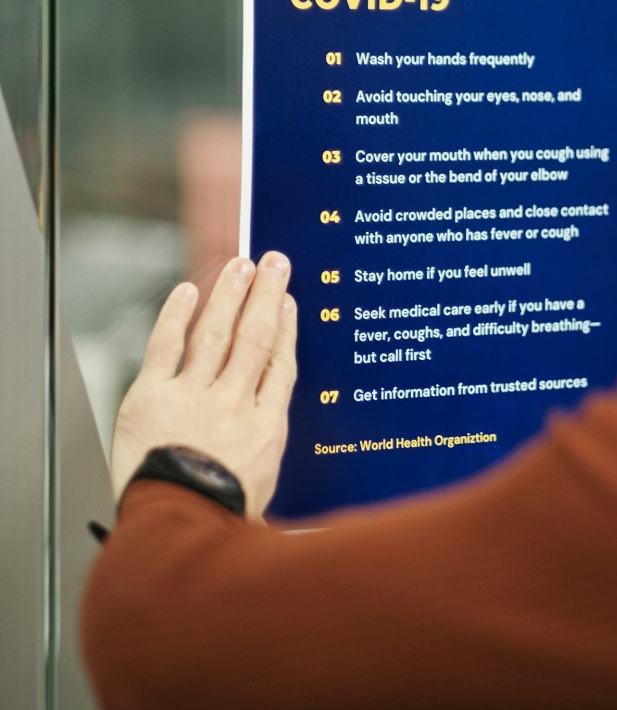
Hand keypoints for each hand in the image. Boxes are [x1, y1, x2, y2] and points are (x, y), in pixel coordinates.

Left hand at [110, 253, 297, 519]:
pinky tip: (187, 292)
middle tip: (274, 263)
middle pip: (254, 337)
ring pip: (216, 333)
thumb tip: (271, 428)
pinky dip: (176, 317)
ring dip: (229, 295)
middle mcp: (233, 403)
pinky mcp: (151, 397)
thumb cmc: (219, 518)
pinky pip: (166, 347)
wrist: (177, 531)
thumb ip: (266, 447)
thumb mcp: (263, 483)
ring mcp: (193, 397)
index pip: (279, 364)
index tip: (289, 302)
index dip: (286, 328)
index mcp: (265, 425)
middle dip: (266, 296)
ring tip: (241, 265)